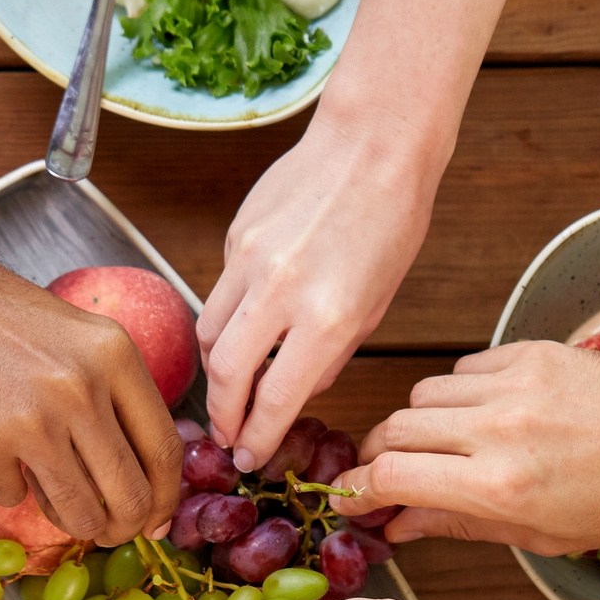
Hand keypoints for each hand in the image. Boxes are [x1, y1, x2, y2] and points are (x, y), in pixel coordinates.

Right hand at [0, 238, 181, 545]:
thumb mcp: (74, 336)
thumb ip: (110, 391)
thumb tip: (140, 469)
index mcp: (114, 356)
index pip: (165, 450)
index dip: (165, 499)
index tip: (155, 520)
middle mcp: (82, 389)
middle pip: (131, 494)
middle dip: (122, 527)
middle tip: (106, 531)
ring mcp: (32, 419)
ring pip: (79, 511)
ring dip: (69, 519)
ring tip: (50, 498)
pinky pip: (11, 496)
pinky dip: (3, 484)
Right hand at [197, 111, 438, 471]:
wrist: (373, 143)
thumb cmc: (391, 219)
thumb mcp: (378, 302)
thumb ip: (332, 351)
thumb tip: (296, 386)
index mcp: (327, 317)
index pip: (275, 399)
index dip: (257, 437)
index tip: (250, 457)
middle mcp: (280, 291)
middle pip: (225, 375)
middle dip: (222, 415)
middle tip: (228, 434)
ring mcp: (249, 261)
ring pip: (208, 334)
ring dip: (216, 371)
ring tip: (230, 388)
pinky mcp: (234, 236)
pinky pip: (219, 292)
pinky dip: (226, 317)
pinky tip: (247, 321)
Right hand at [327, 340, 599, 552]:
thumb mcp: (540, 534)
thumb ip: (459, 524)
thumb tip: (400, 525)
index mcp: (499, 485)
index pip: (392, 476)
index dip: (358, 489)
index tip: (350, 497)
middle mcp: (499, 429)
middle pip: (395, 429)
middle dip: (380, 455)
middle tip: (388, 474)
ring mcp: (515, 384)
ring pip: (424, 394)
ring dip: (420, 422)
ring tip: (445, 444)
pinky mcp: (533, 352)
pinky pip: (466, 368)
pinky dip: (461, 391)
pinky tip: (484, 412)